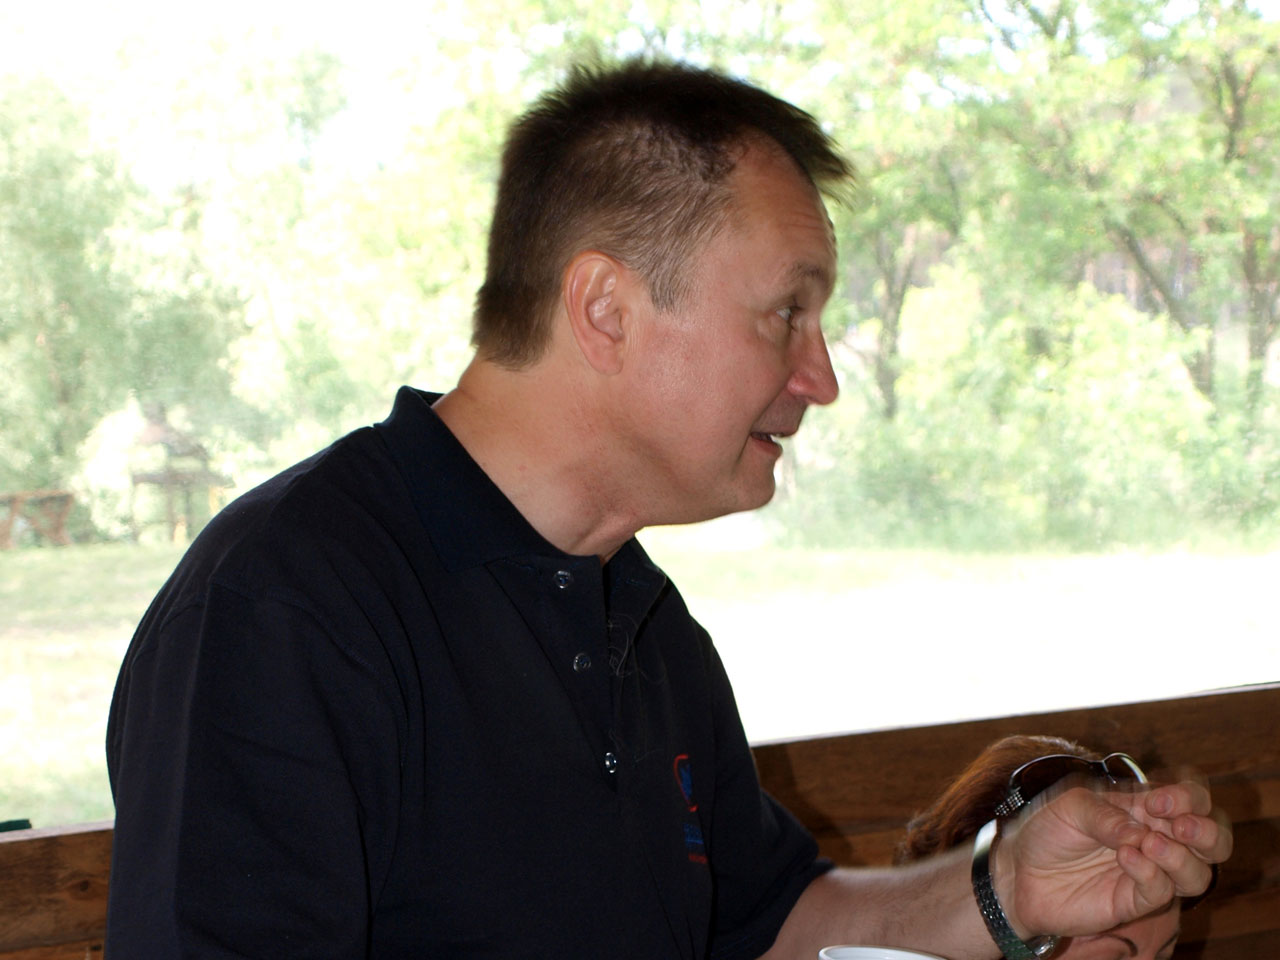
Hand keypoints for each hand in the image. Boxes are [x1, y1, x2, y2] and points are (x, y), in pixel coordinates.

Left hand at [996, 778, 1231, 937]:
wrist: (1018, 870)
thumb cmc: (1047, 829)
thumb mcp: (1070, 806)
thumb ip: (1106, 815)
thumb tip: (1141, 832)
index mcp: (1145, 806)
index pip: (1192, 798)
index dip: (1190, 796)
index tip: (1161, 800)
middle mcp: (1156, 838)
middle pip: (1213, 839)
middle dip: (1209, 832)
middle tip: (1181, 826)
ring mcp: (1150, 872)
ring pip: (1199, 873)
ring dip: (1183, 858)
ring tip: (1150, 845)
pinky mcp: (1135, 901)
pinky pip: (1162, 892)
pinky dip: (1151, 875)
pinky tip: (1127, 858)